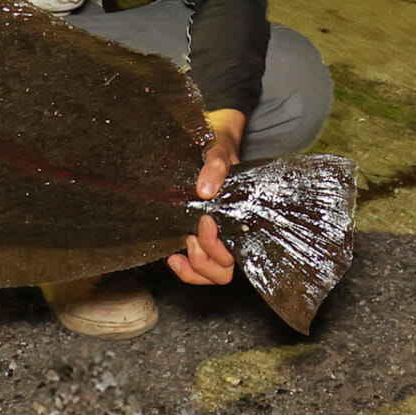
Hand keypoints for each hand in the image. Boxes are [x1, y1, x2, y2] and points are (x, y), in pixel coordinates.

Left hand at [166, 108, 244, 285]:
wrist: (211, 140)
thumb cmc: (220, 147)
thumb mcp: (219, 150)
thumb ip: (216, 165)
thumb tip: (205, 190)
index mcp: (241, 217)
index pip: (238, 253)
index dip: (219, 248)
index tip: (205, 222)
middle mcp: (230, 234)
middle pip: (224, 271)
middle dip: (206, 258)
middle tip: (193, 234)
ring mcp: (214, 240)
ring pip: (211, 274)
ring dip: (195, 267)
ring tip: (182, 247)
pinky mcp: (197, 239)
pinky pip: (196, 269)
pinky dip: (185, 269)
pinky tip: (174, 256)